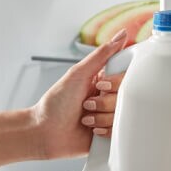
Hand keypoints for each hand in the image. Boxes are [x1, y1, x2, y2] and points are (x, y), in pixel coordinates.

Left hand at [0, 30, 126, 170]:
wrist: (44, 132)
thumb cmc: (55, 103)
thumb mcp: (78, 74)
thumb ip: (102, 55)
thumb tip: (122, 35)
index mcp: (103, 82)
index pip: (126, 77)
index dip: (116, 83)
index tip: (102, 85)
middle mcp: (108, 99)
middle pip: (126, 98)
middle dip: (103, 102)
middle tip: (86, 104)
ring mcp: (109, 118)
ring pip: (122, 117)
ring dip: (101, 118)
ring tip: (85, 118)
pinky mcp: (109, 136)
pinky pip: (119, 133)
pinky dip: (104, 131)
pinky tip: (91, 130)